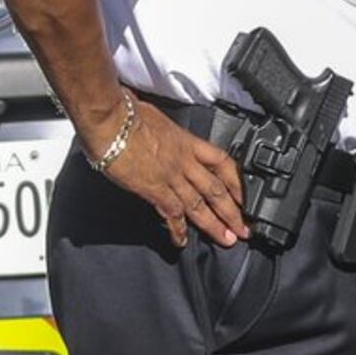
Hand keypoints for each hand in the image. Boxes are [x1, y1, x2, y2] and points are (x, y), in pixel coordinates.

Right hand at [94, 102, 246, 248]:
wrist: (111, 119)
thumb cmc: (128, 112)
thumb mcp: (158, 118)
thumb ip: (166, 134)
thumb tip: (161, 135)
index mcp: (187, 142)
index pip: (222, 163)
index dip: (236, 181)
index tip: (244, 196)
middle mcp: (184, 161)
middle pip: (216, 190)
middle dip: (232, 212)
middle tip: (243, 228)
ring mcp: (171, 176)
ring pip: (200, 205)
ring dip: (214, 225)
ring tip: (226, 240)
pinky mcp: (154, 189)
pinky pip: (171, 213)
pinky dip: (178, 230)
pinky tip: (181, 241)